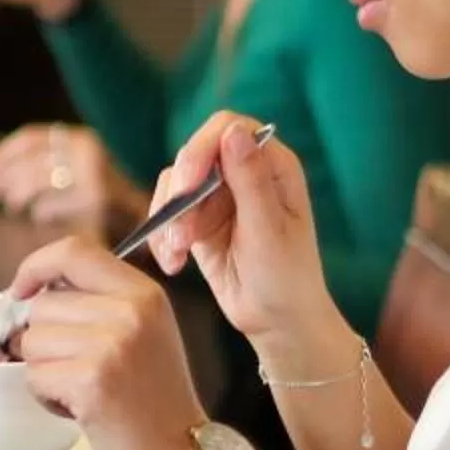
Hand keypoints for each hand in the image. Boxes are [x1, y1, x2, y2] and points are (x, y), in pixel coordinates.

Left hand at [0, 123, 138, 236]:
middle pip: (29, 162)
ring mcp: (91, 177)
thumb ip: (56, 162)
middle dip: (7, 176)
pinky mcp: (94, 202)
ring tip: (14, 204)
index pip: (32, 138)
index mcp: (82, 138)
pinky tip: (40, 215)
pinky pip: (50, 207)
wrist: (159, 214)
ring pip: (36, 183)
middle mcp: (86, 152)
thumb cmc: (115, 193)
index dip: (5, 153)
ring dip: (18, 195)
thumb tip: (4, 170)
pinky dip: (40, 212)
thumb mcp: (86, 165)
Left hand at [3, 241, 207, 449]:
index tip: (22, 291)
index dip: (35, 266)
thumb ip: (97, 301)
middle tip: (75, 367)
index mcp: (144, 292)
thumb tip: (29, 291)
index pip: (73, 251)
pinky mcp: (91, 381)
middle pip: (43, 303)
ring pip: (32, 340)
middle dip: (43, 338)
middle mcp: (130, 311)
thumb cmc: (155, 398)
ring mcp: (111, 345)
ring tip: (81, 388)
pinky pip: (34, 375)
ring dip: (44, 369)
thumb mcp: (142, 331)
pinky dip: (46, 396)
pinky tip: (79, 407)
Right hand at [143, 112, 340, 354]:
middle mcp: (244, 173)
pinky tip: (174, 264)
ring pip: (173, 185)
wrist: (276, 320)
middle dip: (180, 195)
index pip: (228, 129)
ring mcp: (219, 196)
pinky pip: (167, 213)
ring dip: (170, 220)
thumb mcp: (268, 230)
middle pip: (193, 155)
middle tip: (181, 234)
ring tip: (179, 255)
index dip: (202, 148)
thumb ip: (250, 180)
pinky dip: (163, 237)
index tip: (188, 183)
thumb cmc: (286, 277)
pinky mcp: (198, 219)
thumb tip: (233, 130)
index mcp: (273, 167)